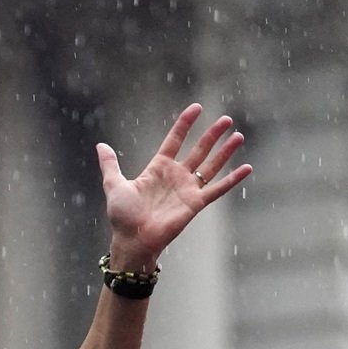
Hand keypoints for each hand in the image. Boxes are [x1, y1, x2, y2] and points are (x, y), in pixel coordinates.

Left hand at [97, 104, 250, 271]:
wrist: (132, 240)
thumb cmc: (122, 216)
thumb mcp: (114, 185)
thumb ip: (110, 165)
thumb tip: (100, 146)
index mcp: (158, 168)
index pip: (174, 140)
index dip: (185, 124)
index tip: (196, 108)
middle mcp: (176, 176)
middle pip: (198, 149)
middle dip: (212, 134)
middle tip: (226, 119)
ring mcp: (187, 189)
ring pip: (211, 165)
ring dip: (225, 152)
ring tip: (238, 136)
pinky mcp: (195, 204)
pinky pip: (217, 189)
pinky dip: (233, 180)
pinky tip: (247, 168)